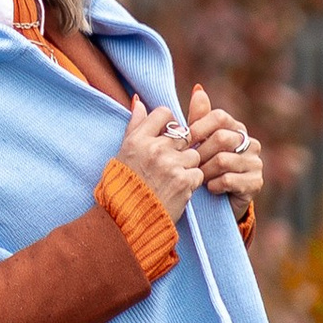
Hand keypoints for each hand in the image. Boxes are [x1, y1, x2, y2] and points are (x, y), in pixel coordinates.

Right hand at [115, 99, 199, 218]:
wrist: (127, 220)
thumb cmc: (123, 185)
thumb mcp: (123, 152)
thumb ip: (134, 126)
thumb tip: (138, 101)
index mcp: (138, 139)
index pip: (164, 113)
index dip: (169, 124)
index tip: (166, 137)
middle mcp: (154, 148)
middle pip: (183, 134)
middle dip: (180, 147)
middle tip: (170, 163)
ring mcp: (171, 165)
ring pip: (194, 154)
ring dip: (188, 165)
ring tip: (173, 178)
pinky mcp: (184, 181)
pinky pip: (198, 173)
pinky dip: (192, 182)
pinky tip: (178, 189)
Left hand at [188, 82, 264, 209]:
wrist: (219, 203)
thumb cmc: (205, 168)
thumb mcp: (199, 143)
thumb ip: (198, 118)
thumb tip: (198, 88)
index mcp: (236, 128)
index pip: (219, 117)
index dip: (199, 127)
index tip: (184, 139)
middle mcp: (250, 143)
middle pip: (221, 138)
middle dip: (199, 152)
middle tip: (187, 163)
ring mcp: (255, 163)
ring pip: (223, 160)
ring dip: (204, 170)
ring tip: (196, 176)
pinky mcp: (255, 183)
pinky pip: (228, 179)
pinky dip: (213, 185)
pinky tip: (209, 188)